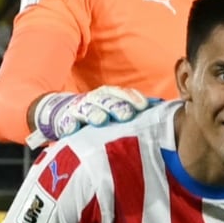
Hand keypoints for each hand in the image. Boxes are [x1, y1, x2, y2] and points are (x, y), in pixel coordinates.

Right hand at [29, 86, 152, 141]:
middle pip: (107, 100)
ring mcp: (78, 109)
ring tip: (100, 120)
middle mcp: (95, 99)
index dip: (132, 98)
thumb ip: (134, 112)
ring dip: (94, 114)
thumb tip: (161, 113)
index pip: (122, 93)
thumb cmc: (98, 114)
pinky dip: (69, 125)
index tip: (143, 107)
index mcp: (109, 96)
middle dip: (117, 107)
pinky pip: (65, 122)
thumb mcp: (115, 111)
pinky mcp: (63, 120)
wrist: (62, 113)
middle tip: (126, 115)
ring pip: (87, 109)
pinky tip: (73, 129)